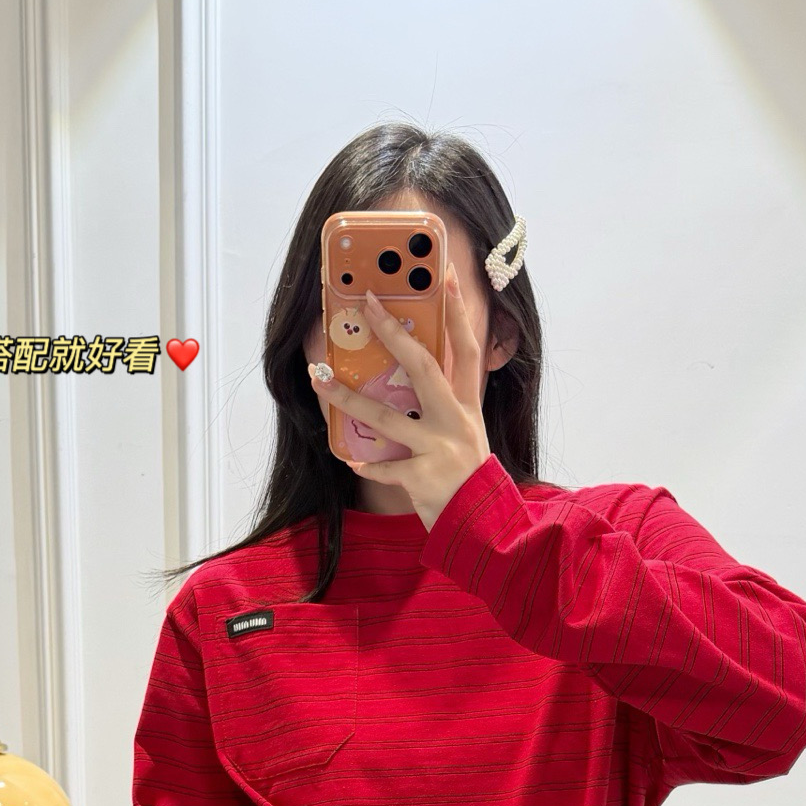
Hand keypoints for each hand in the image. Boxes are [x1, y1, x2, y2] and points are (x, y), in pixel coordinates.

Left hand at [307, 262, 489, 528]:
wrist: (486, 530)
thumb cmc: (470, 483)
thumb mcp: (468, 439)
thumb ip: (445, 411)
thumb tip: (410, 384)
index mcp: (467, 407)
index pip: (465, 349)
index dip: (457, 311)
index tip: (444, 276)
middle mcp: (455, 422)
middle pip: (422, 366)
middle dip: (391, 333)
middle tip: (366, 305)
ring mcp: (440, 449)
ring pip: (386, 416)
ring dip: (347, 398)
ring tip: (319, 379)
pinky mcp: (425, 478)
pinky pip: (384, 468)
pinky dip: (366, 465)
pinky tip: (351, 460)